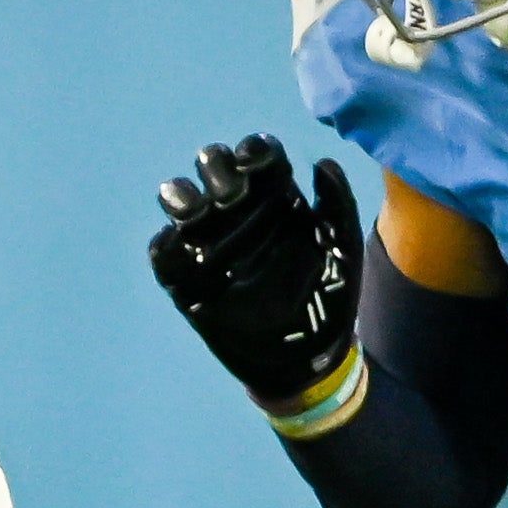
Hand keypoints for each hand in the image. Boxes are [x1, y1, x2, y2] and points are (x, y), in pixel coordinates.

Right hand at [149, 134, 363, 410]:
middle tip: (233, 194)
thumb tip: (322, 162)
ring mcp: (208, 242)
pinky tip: (182, 248)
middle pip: (214, 165)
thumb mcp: (343, 250)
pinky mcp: (184, 278)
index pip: (258, 155)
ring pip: (179, 199)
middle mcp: (239, 211)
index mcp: (277, 197)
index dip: (253, 150)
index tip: (259, 163)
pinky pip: (163, 252)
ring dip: (181, 195)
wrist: (303, 358)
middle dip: (217, 168)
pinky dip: (167, 244)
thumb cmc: (329, 299)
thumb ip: (338, 205)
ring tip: (194, 210)